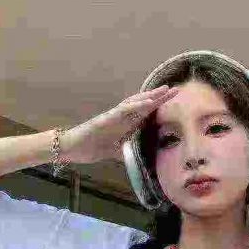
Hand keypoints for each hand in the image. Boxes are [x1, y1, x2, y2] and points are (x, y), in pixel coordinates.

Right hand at [59, 85, 179, 164]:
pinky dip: (136, 106)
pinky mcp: (106, 119)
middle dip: (159, 97)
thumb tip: (140, 158)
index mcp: (124, 125)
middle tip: (176, 90)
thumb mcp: (116, 153)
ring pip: (134, 103)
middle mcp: (121, 117)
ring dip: (150, 97)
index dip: (158, 107)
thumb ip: (128, 152)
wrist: (71, 148)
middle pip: (143, 104)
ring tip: (164, 91)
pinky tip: (147, 102)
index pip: (145, 113)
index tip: (173, 102)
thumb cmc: (91, 148)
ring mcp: (113, 117)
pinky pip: (123, 110)